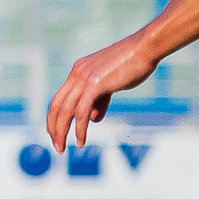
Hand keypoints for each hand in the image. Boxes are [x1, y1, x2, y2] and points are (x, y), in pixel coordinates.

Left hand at [46, 33, 160, 150]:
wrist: (145, 49)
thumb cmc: (133, 65)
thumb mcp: (112, 84)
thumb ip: (100, 100)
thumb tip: (92, 120)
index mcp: (78, 71)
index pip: (59, 97)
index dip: (54, 116)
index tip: (53, 131)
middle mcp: (76, 74)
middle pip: (56, 105)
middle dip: (53, 127)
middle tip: (56, 145)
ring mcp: (84, 78)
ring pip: (65, 110)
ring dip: (61, 132)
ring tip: (62, 148)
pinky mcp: (95, 84)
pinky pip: (82, 112)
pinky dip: (79, 128)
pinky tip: (80, 141)